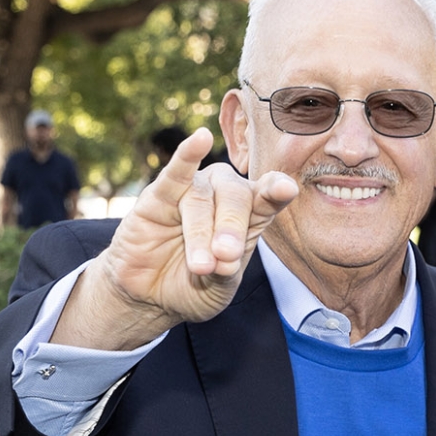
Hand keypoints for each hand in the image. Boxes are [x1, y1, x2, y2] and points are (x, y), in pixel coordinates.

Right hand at [52, 128, 297, 349]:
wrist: (150, 297)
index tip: (286, 189)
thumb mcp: (218, 288)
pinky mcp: (158, 196)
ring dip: (202, 233)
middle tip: (225, 258)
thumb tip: (226, 259)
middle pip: (236, 197)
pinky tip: (200, 139)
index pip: (267, 199)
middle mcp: (223, 197)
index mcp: (248, 217)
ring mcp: (192, 193)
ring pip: (203, 199)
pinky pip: (175, 172)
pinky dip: (187, 155)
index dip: (276, 191)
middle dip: (232, 228)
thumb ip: (226, 272)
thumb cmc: (192, 287)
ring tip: (201, 266)